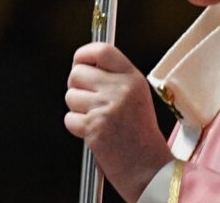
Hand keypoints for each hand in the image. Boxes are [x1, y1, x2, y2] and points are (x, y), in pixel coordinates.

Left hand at [65, 43, 172, 201]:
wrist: (150, 169)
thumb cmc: (139, 135)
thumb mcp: (136, 97)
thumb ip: (113, 79)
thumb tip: (81, 64)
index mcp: (133, 79)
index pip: (102, 50)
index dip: (84, 54)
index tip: (79, 62)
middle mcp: (121, 89)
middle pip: (77, 73)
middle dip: (76, 87)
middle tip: (89, 102)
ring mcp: (107, 107)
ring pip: (70, 97)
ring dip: (78, 110)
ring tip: (98, 121)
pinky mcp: (94, 127)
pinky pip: (69, 119)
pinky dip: (77, 128)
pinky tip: (95, 134)